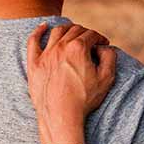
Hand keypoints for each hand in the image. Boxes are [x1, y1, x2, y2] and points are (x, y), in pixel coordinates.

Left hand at [27, 23, 116, 143]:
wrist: (61, 116)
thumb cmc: (84, 99)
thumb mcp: (106, 78)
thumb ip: (109, 57)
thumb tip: (104, 47)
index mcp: (79, 48)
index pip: (92, 34)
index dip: (100, 38)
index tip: (103, 45)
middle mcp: (61, 46)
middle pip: (75, 30)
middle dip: (86, 33)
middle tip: (91, 41)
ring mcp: (45, 54)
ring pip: (57, 32)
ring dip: (67, 29)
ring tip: (73, 32)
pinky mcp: (34, 64)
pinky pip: (33, 41)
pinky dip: (38, 31)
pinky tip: (44, 27)